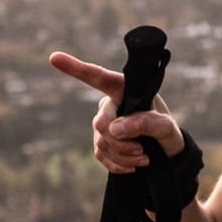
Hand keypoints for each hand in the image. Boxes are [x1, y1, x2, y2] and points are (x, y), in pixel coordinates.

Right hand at [49, 51, 183, 173]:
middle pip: (102, 123)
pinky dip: (119, 164)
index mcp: (124, 90)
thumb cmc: (167, 132)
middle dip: (122, 141)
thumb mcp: (167, 127)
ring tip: (144, 157)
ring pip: (102, 143)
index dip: (76, 68)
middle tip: (142, 149)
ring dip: (125, 155)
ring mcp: (102, 124)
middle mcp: (109, 104)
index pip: (99, 78)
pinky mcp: (100, 143)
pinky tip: (134, 165)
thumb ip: (147, 123)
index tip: (54, 57)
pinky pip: (101, 156)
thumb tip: (116, 128)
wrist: (166, 153)